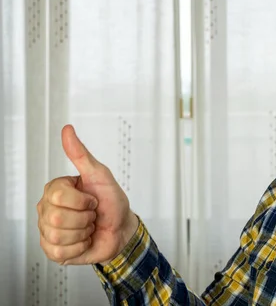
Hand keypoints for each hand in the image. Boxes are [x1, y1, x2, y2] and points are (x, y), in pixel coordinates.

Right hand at [37, 125, 138, 264]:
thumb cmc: (112, 201)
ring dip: (83, 233)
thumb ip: (81, 154)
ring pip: (59, 236)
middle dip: (84, 218)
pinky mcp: (53, 251)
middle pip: (57, 218)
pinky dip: (80, 247)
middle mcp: (47, 210)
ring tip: (88, 227)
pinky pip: (60, 252)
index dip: (83, 201)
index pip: (58, 196)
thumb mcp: (100, 175)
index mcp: (55, 190)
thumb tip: (67, 130)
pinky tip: (84, 240)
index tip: (92, 199)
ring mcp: (48, 231)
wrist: (122, 229)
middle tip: (91, 214)